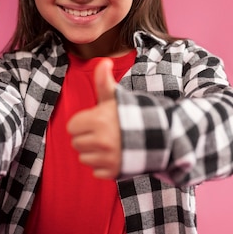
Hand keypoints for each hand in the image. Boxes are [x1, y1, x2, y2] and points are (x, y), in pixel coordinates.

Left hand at [67, 58, 120, 178]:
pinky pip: (95, 172)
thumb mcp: (117, 97)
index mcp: (98, 120)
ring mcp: (108, 159)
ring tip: (109, 144)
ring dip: (93, 153)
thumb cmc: (132, 114)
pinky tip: (115, 156)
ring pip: (84, 158)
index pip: (72, 126)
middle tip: (103, 132)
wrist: (160, 137)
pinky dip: (103, 167)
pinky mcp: (114, 173)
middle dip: (86, 138)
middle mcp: (102, 141)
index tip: (95, 121)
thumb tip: (103, 61)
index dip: (82, 123)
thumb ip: (104, 81)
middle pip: (76, 143)